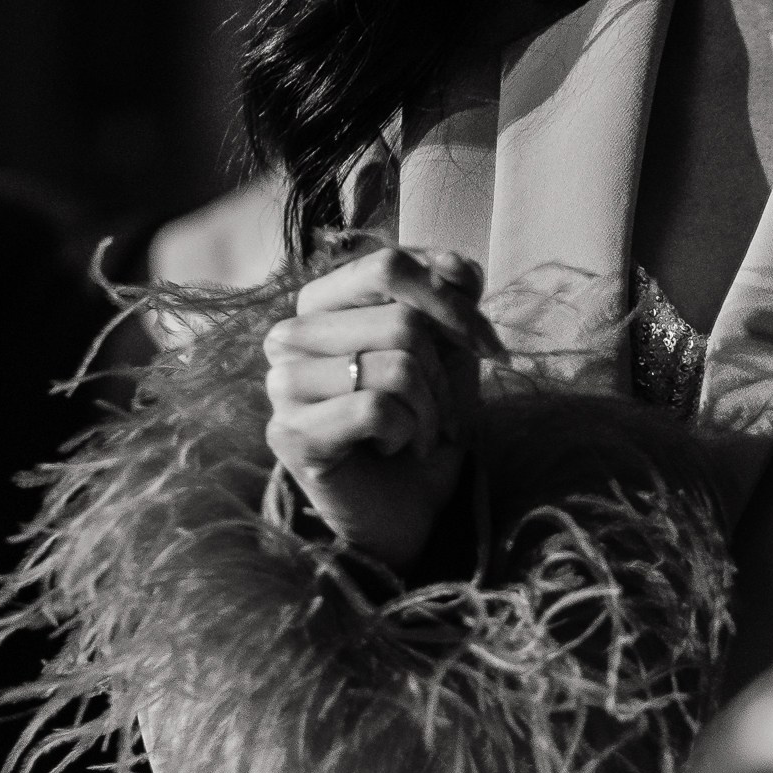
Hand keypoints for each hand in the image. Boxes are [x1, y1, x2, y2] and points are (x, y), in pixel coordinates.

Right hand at [262, 245, 498, 571]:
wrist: (410, 506)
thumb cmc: (426, 419)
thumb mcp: (452, 348)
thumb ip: (453, 295)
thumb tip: (459, 268)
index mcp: (324, 300)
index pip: (390, 265)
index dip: (454, 303)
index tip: (489, 347)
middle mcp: (291, 333)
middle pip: (401, 321)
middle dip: (446, 374)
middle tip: (443, 412)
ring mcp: (282, 383)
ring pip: (395, 366)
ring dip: (430, 410)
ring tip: (417, 433)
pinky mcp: (289, 433)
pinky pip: (377, 410)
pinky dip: (407, 434)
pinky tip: (390, 449)